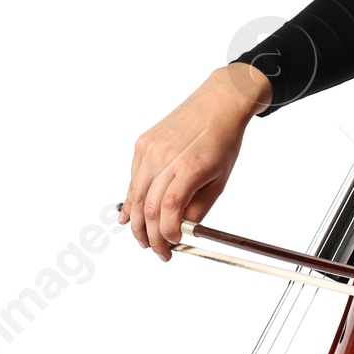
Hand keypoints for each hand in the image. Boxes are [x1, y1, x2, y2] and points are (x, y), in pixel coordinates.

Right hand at [119, 62, 269, 260]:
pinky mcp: (142, 144)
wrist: (217, 103)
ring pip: (136, 195)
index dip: (167, 233)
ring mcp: (150, 150)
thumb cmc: (222, 140)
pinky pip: (134, 178)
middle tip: (156, 250)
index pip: (169, 210)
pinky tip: (130, 215)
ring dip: (137, 222)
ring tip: (142, 239)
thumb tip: (180, 230)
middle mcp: (165, 158)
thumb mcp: (219, 181)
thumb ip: (198, 208)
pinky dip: (132, 199)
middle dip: (149, 235)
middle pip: (148, 207)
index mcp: (189, 168)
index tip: (172, 245)